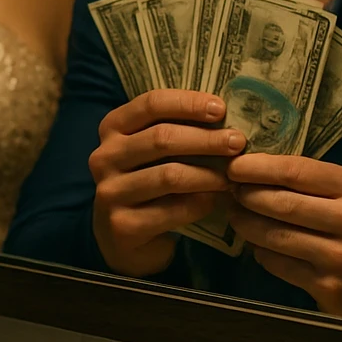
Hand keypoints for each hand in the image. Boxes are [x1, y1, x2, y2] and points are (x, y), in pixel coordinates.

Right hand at [89, 89, 247, 276]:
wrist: (122, 238)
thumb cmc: (146, 182)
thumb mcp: (151, 151)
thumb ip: (175, 130)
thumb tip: (224, 116)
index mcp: (112, 128)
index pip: (151, 104)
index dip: (188, 103)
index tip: (221, 109)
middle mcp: (104, 157)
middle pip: (161, 139)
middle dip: (205, 139)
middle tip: (237, 142)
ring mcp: (110, 192)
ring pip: (169, 176)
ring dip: (208, 174)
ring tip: (232, 175)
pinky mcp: (123, 225)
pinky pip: (172, 210)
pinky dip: (200, 203)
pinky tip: (215, 200)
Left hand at [226, 154, 341, 326]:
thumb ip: (321, 183)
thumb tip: (263, 170)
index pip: (296, 171)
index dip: (257, 167)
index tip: (234, 164)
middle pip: (280, 203)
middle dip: (245, 195)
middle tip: (228, 190)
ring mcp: (340, 258)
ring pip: (274, 235)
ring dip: (246, 224)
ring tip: (235, 215)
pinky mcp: (329, 288)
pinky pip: (279, 265)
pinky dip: (262, 253)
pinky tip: (258, 245)